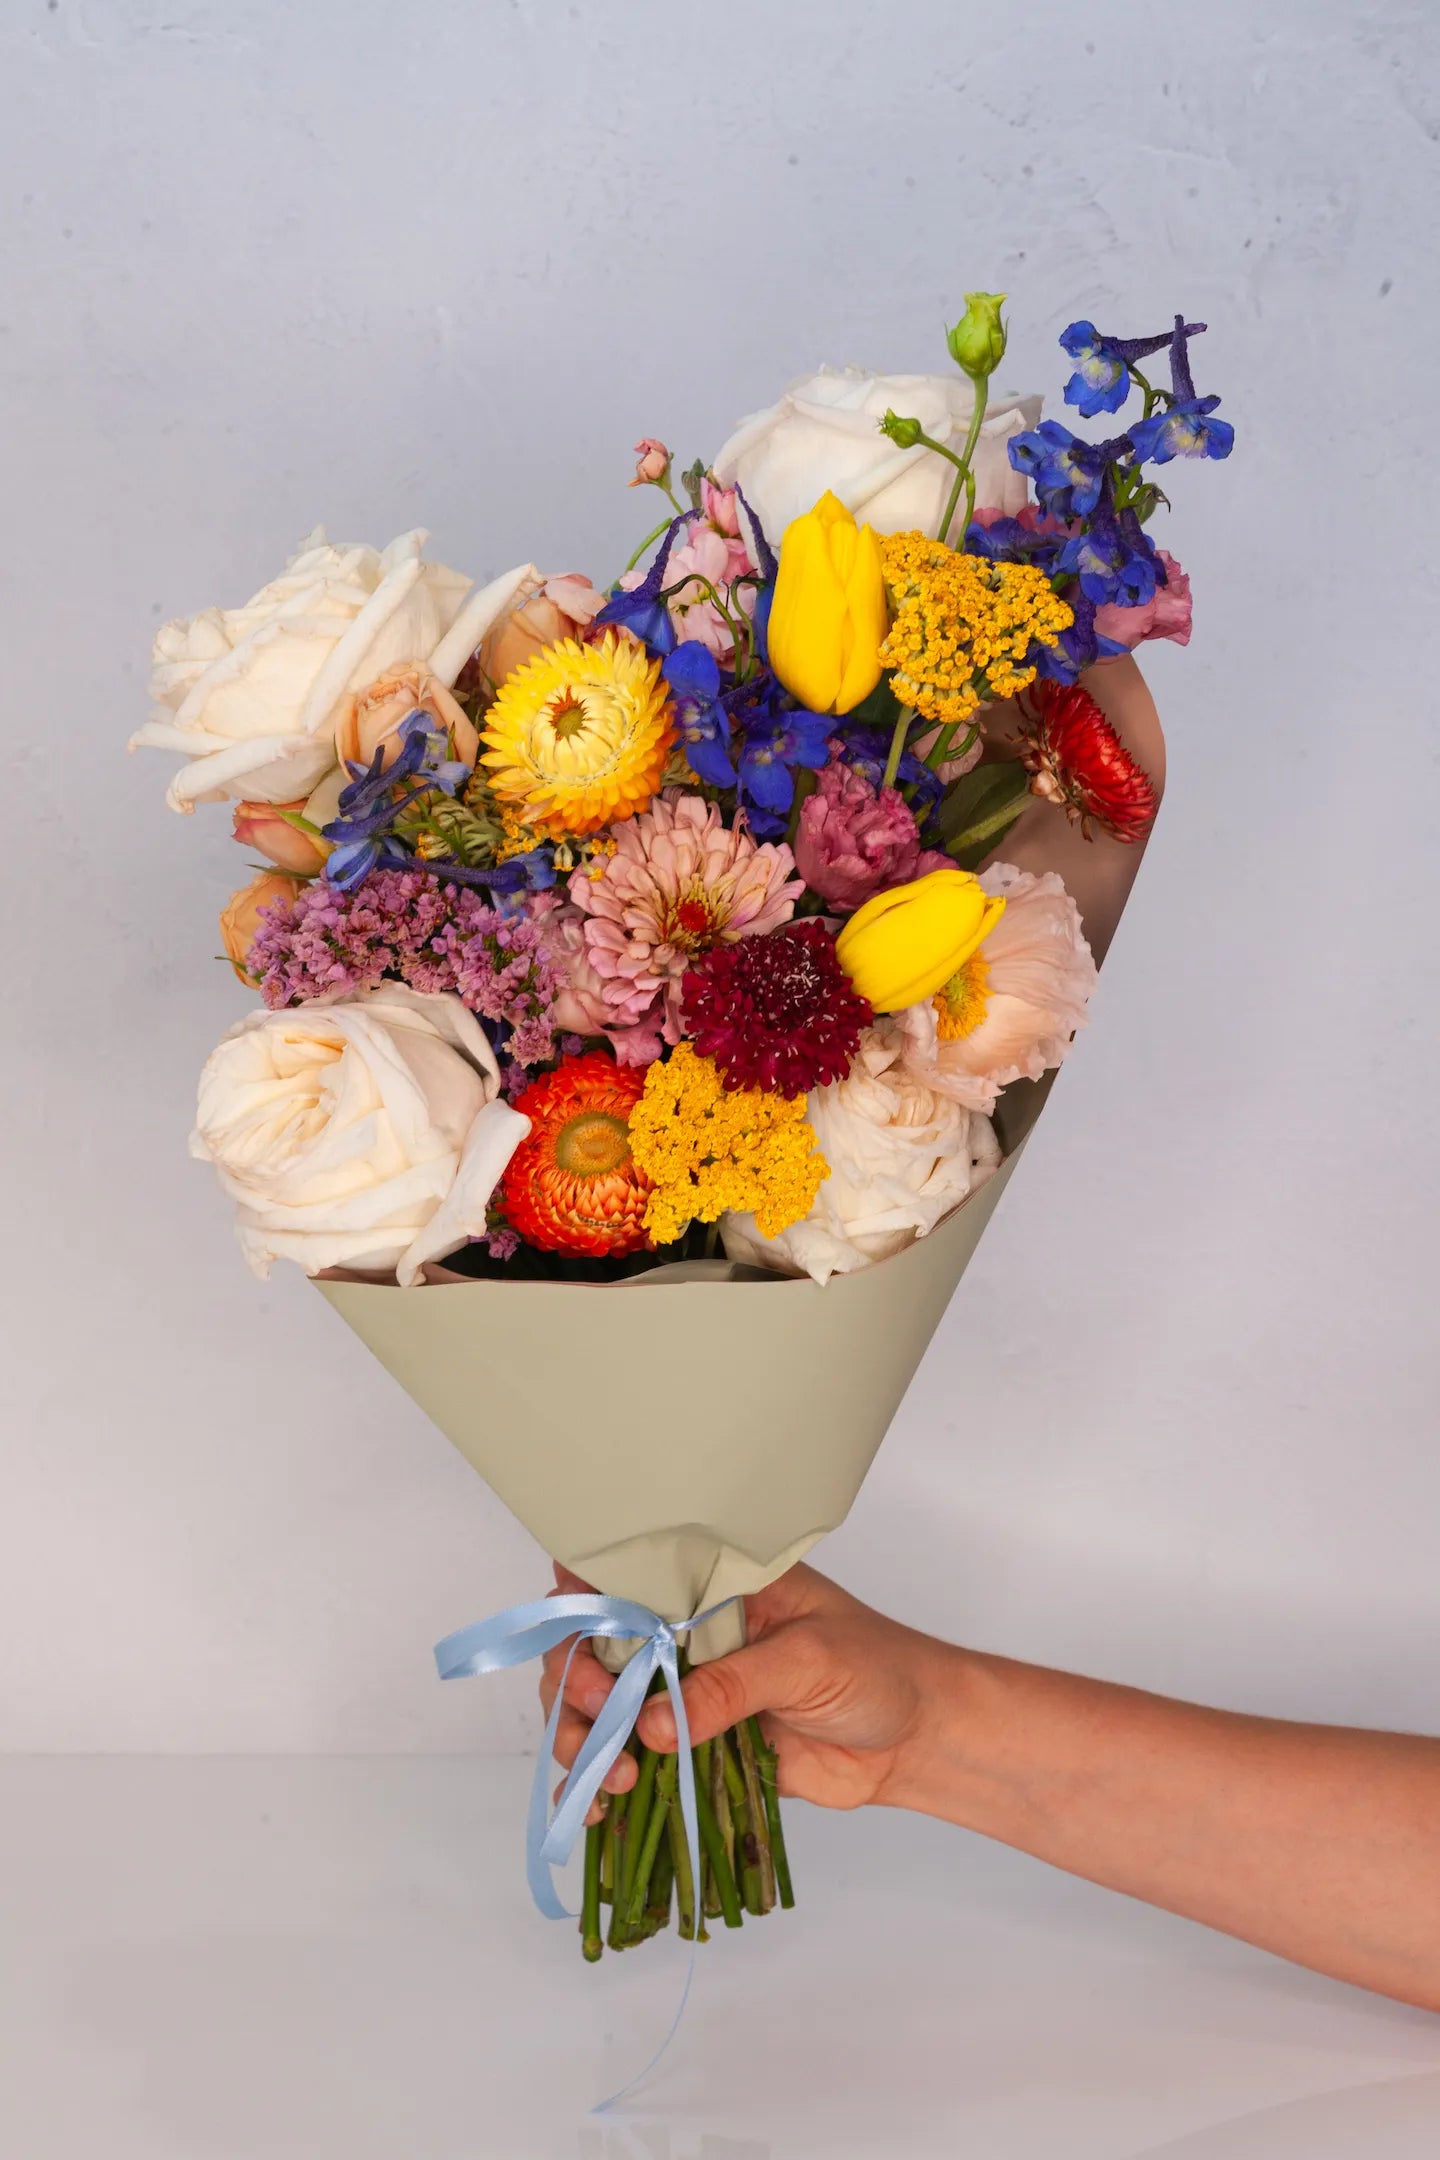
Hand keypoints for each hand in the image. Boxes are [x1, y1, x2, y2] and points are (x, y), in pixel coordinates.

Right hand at [539, 1560, 950, 1815]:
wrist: (915, 1738)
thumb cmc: (876, 1668)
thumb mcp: (807, 1659)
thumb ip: (732, 1687)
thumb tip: (656, 1725)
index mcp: (713, 1588)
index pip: (628, 1582)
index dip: (585, 1607)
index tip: (580, 1646)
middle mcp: (687, 1636)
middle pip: (598, 1650)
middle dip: (581, 1686)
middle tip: (608, 1721)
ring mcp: (686, 1695)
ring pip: (604, 1711)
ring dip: (586, 1742)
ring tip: (612, 1780)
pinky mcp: (694, 1751)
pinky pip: (635, 1764)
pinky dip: (604, 1786)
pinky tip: (597, 1810)